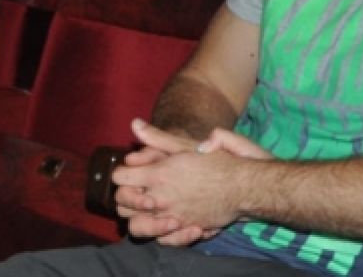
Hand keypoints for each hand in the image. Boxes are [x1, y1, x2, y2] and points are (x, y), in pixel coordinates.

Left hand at [111, 119, 242, 242]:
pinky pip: (159, 239)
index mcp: (158, 174)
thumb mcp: (185, 145)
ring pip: (135, 226)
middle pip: (121, 204)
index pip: (119, 177)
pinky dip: (159, 232)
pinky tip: (167, 220)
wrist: (243, 186)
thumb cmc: (216, 162)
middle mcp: (160, 198)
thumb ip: (156, 137)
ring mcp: (171, 217)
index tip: (131, 170)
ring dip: (138, 216)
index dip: (122, 173)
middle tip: (137, 188)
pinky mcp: (184, 230)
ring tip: (149, 207)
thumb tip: (134, 124)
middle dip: (125, 195)